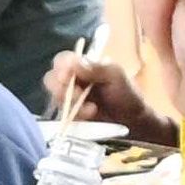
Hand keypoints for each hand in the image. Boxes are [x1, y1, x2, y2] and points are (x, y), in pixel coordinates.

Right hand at [44, 50, 171, 139]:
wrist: (134, 123)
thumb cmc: (127, 94)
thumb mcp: (116, 75)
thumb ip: (96, 68)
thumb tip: (74, 62)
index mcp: (83, 66)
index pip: (62, 61)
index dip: (61, 67)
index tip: (68, 76)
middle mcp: (73, 81)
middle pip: (51, 79)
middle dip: (63, 87)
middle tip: (80, 93)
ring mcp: (70, 100)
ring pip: (56, 98)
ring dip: (72, 103)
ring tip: (92, 108)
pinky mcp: (71, 116)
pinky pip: (62, 115)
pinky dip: (76, 115)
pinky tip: (91, 115)